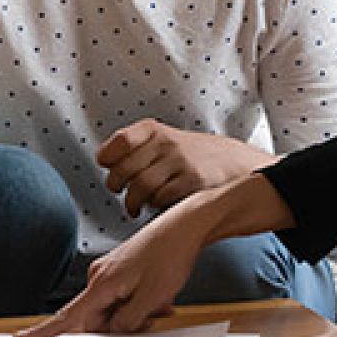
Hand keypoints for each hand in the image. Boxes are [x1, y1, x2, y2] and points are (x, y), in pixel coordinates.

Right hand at [16, 199, 207, 336]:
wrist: (184, 225)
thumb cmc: (169, 254)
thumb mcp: (150, 299)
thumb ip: (126, 322)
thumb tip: (111, 331)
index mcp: (101, 283)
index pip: (68, 316)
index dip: (44, 332)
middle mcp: (100, 274)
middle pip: (100, 317)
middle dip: (125, 322)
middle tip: (153, 310)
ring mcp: (110, 270)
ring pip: (116, 308)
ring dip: (138, 311)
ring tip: (161, 298)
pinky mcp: (121, 269)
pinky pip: (125, 296)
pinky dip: (141, 300)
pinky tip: (160, 292)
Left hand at [97, 119, 271, 215]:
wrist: (232, 162)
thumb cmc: (188, 155)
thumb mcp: (161, 139)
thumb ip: (134, 147)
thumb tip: (104, 162)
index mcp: (153, 129)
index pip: (120, 141)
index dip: (107, 157)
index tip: (106, 166)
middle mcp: (166, 143)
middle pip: (125, 169)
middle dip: (116, 185)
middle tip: (119, 190)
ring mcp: (180, 162)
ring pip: (141, 188)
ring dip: (132, 202)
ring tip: (134, 206)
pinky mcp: (193, 183)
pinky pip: (162, 200)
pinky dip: (155, 206)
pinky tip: (158, 205)